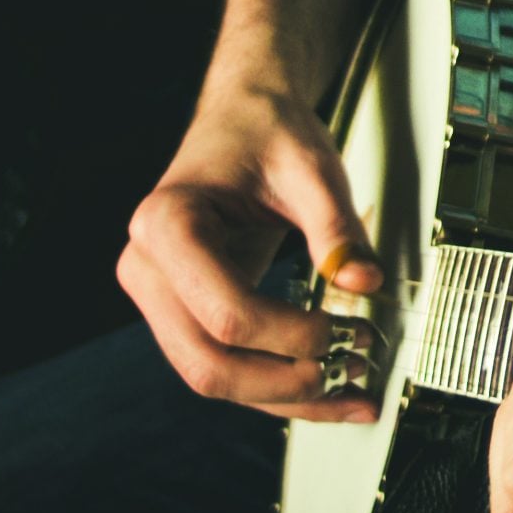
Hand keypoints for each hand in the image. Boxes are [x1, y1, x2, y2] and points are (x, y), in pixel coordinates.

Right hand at [117, 78, 386, 423]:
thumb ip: (336, 226)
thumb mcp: (310, 167)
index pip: (226, 312)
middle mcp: (148, 267)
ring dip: (284, 396)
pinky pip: (225, 362)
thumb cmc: (266, 131)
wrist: (243, 115)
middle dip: (285, 382)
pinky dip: (276, 384)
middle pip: (208, 362)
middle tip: (352, 374)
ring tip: (352, 396)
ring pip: (213, 377)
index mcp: (167, 224)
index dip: (292, 336)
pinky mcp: (184, 310)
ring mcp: (159, 295)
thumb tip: (364, 282)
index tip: (348, 332)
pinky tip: (328, 390)